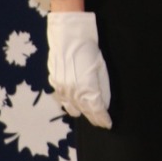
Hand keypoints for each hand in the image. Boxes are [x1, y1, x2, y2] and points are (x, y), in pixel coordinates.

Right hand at [46, 11, 111, 128]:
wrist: (67, 36)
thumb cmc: (89, 49)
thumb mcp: (101, 68)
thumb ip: (102, 88)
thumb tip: (103, 104)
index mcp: (87, 89)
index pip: (96, 110)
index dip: (103, 119)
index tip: (108, 124)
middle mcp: (72, 92)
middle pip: (84, 111)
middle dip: (93, 117)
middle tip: (101, 122)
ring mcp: (61, 88)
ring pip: (71, 107)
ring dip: (81, 111)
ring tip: (89, 114)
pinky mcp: (53, 82)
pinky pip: (61, 99)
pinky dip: (68, 103)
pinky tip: (73, 103)